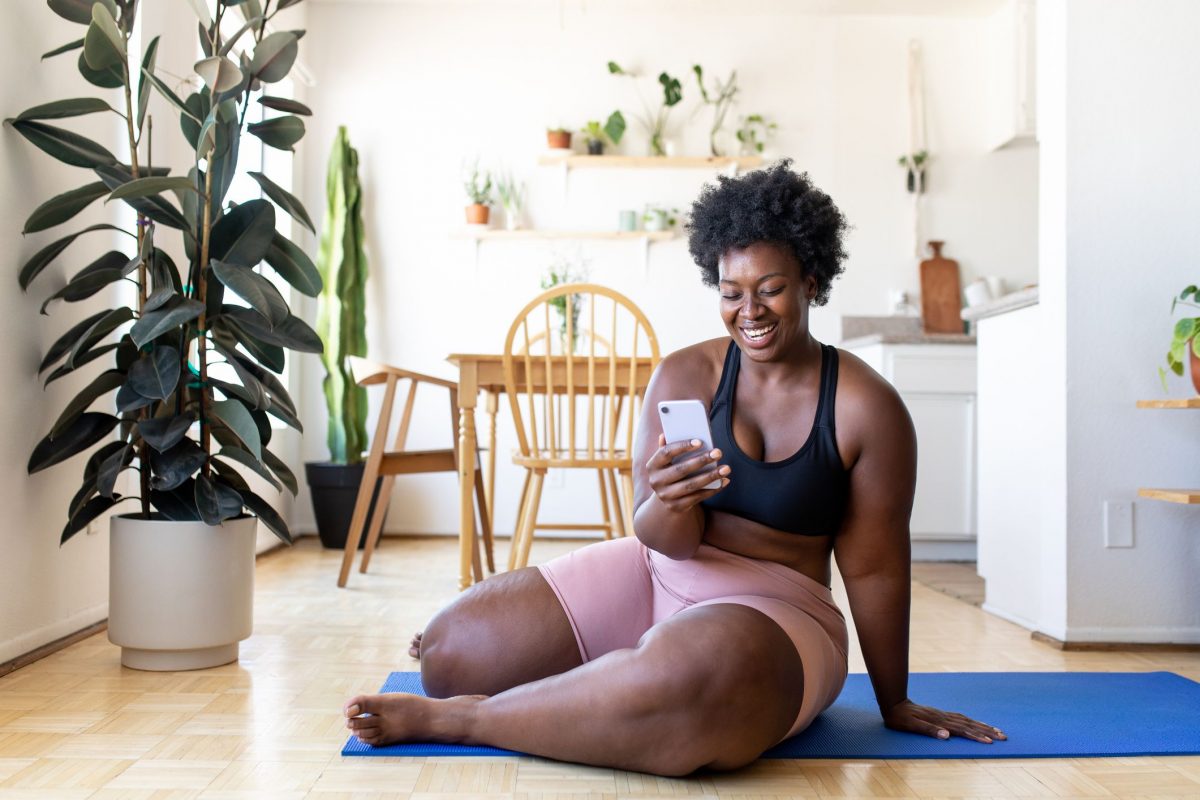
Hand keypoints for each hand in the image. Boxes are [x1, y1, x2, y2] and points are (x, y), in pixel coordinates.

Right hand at [645, 434, 729, 512]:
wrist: (667, 498)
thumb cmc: (671, 471)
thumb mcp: (666, 460)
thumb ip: (666, 447)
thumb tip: (664, 434)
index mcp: (652, 465)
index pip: (666, 453)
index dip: (682, 447)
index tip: (700, 442)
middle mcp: (656, 481)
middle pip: (681, 470)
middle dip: (701, 460)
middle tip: (718, 453)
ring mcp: (665, 496)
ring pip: (691, 485)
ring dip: (711, 476)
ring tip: (726, 468)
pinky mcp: (676, 506)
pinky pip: (697, 497)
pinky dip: (713, 489)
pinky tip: (724, 481)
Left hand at [882, 699, 1006, 743]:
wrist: (893, 703)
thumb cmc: (900, 718)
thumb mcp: (911, 725)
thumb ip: (929, 730)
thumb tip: (947, 736)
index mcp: (940, 721)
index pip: (962, 730)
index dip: (976, 735)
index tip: (990, 741)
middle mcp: (944, 717)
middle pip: (969, 724)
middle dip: (986, 731)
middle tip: (1003, 736)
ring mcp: (943, 715)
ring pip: (967, 720)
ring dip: (982, 725)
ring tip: (996, 730)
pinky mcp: (940, 714)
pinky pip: (961, 718)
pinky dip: (972, 721)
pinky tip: (976, 723)